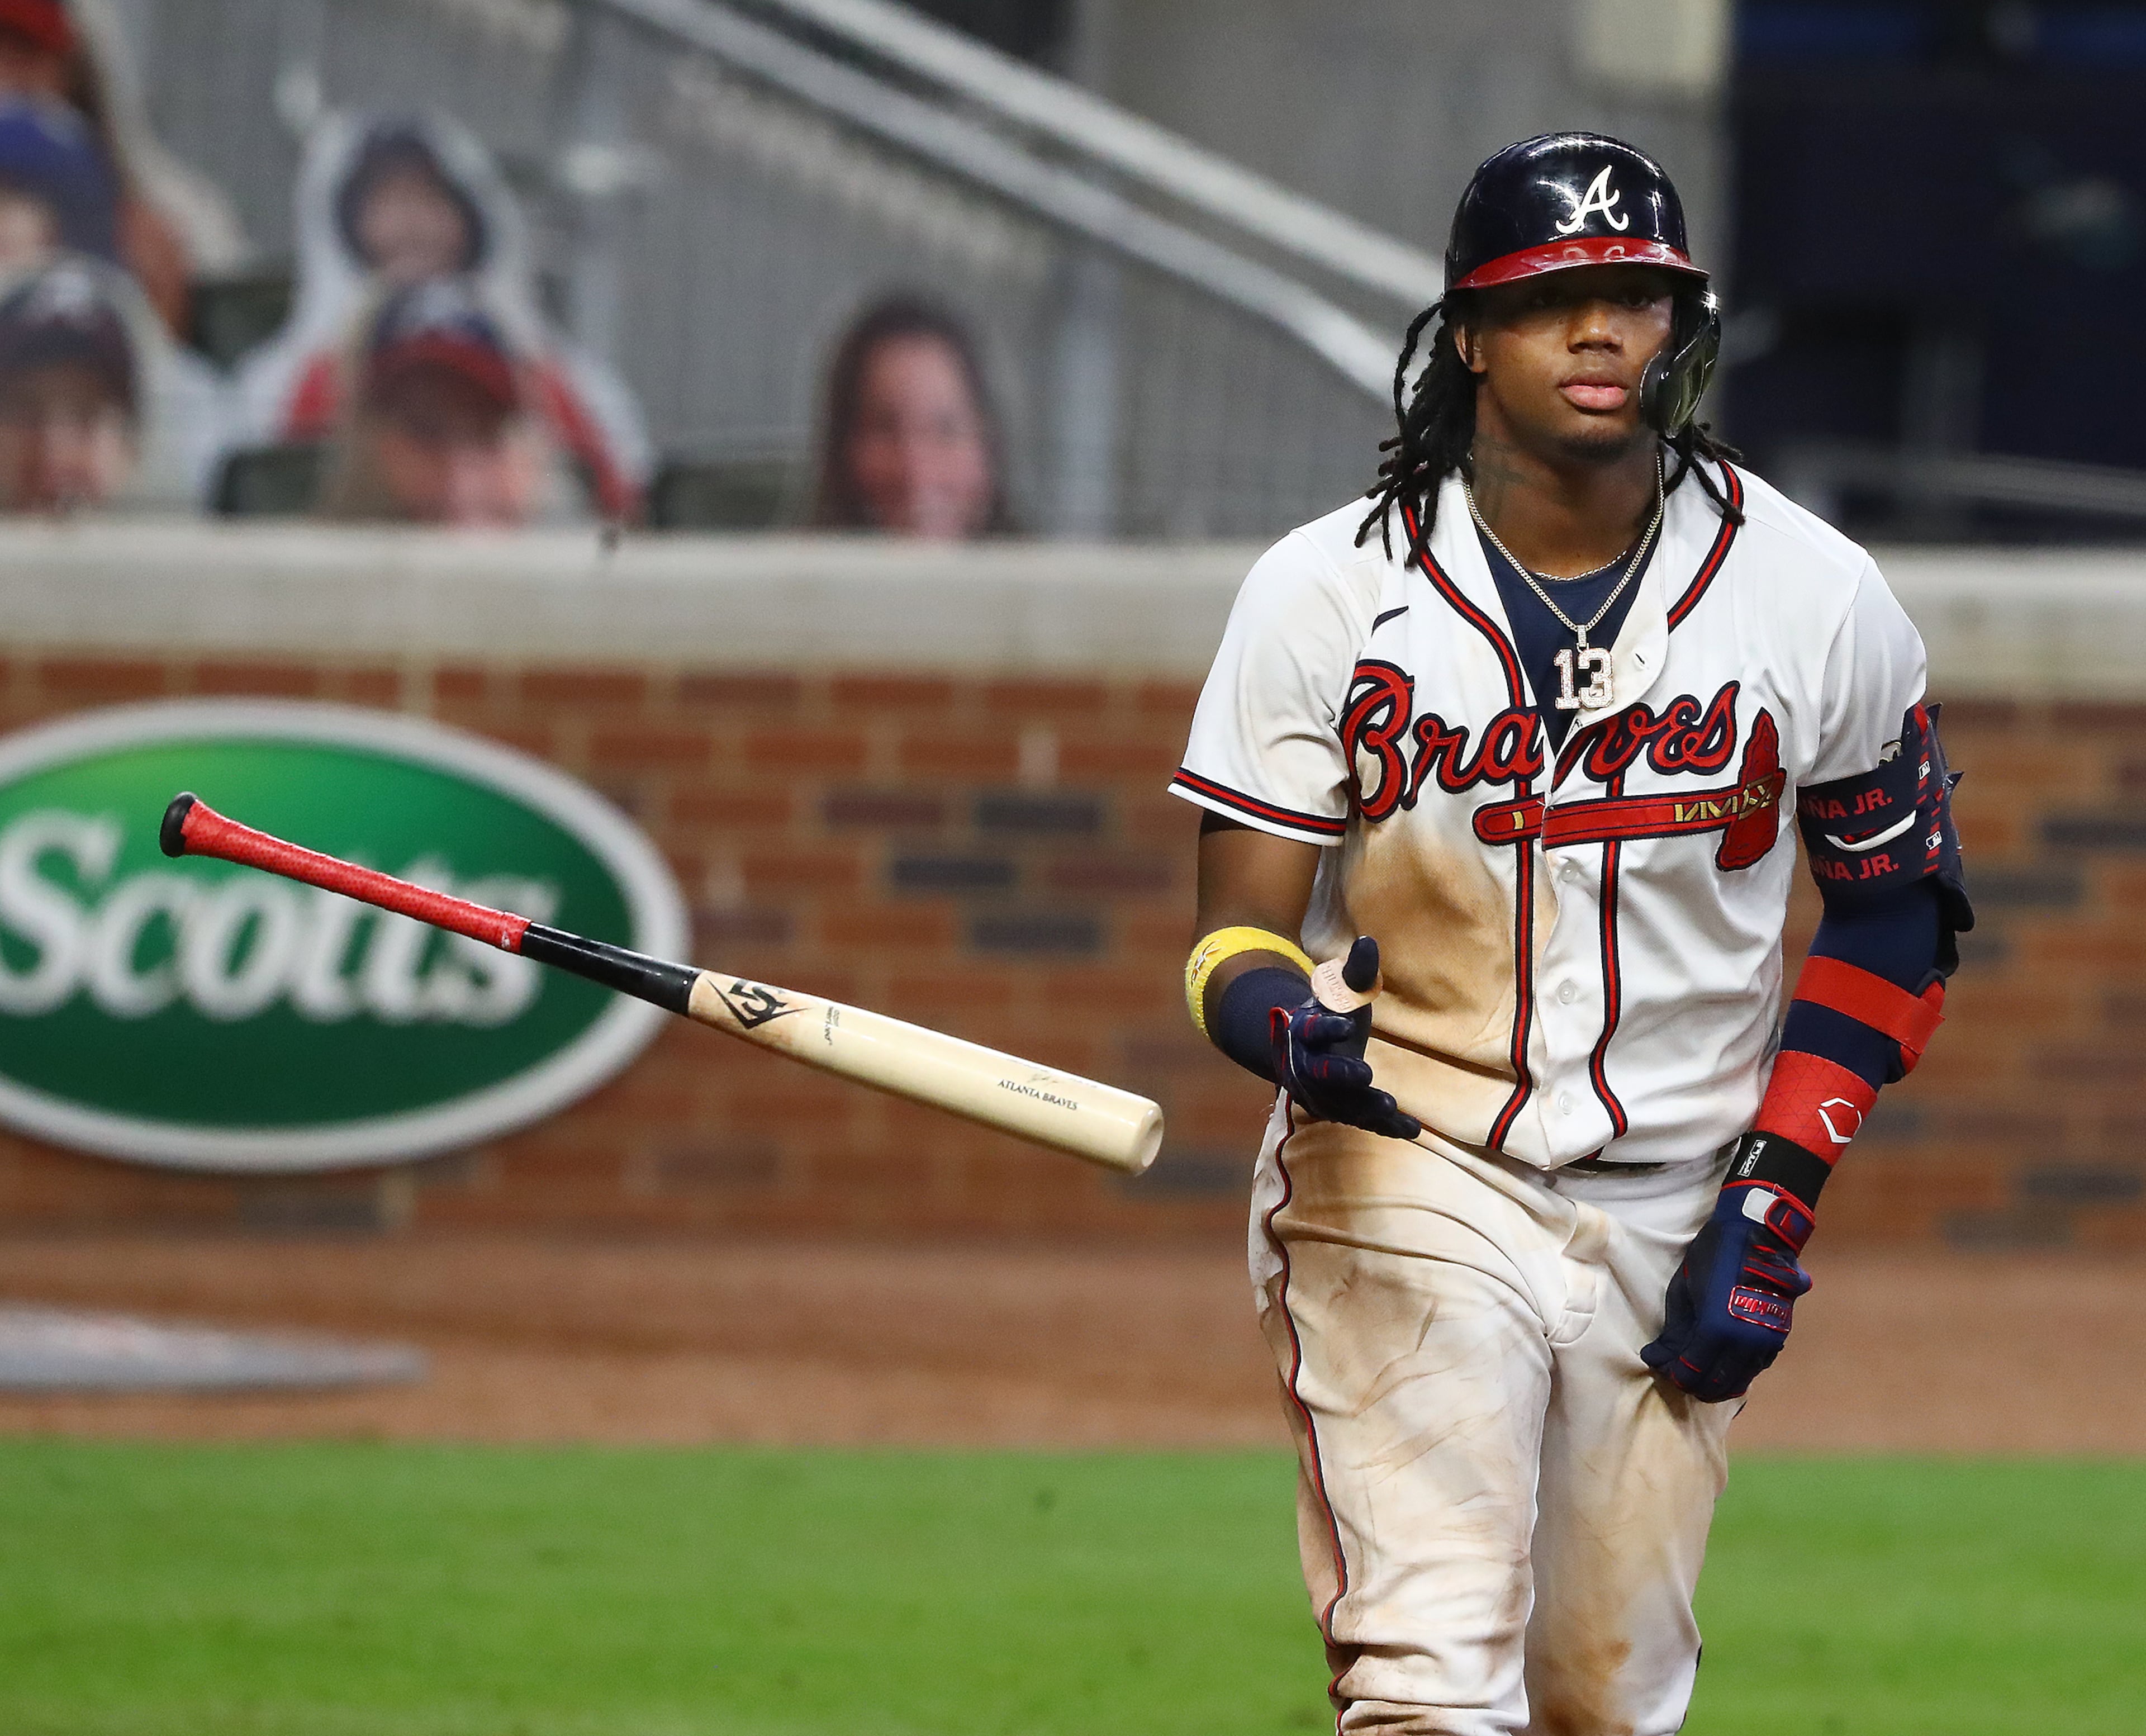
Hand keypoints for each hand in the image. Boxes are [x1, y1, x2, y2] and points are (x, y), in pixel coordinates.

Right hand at [1269, 936, 1421, 1142]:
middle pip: (1320, 1074)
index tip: (1345, 1024)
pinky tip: (1412, 1128)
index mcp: (1303, 1032)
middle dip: (1340, 1075)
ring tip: (1390, 1106)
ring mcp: (1321, 1094)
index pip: (1311, 1030)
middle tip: (1364, 1074)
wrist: (1304, 1053)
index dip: (1326, 1028)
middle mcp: (1306, 1067)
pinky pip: (1363, 1121)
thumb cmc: (1331, 1017)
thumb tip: (1368, 941)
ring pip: (1341, 1103)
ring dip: (1365, 1106)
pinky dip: (1385, 1126)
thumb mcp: (1341, 994)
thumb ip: (1355, 973)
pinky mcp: (1340, 1112)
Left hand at [1641, 1180, 1814, 1402]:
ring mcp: (1766, 1343)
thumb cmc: (1713, 1257)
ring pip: (1739, 1381)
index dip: (1672, 1374)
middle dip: (1693, 1385)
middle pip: (1716, 1384)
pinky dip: (1738, 1372)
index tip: (1659, 1365)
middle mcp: (1745, 1343)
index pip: (1691, 1371)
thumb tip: (1660, 1358)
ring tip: (1698, 1373)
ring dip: (1717, 1383)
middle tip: (1676, 1373)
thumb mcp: (1682, 1291)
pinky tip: (1723, 1364)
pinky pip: (1756, 1367)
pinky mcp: (1780, 1338)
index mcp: (1717, 1329)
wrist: (1758, 1236)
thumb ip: (1675, 1331)